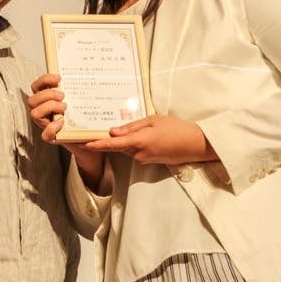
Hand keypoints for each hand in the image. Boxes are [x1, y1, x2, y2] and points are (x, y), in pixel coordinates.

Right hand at [28, 73, 103, 188]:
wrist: (90, 139)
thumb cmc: (83, 118)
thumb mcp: (80, 101)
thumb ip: (78, 90)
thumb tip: (86, 73)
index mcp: (47, 100)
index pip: (37, 86)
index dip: (44, 80)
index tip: (59, 78)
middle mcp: (43, 111)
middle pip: (32, 100)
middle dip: (47, 95)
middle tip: (63, 96)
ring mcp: (45, 124)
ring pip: (34, 114)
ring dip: (49, 107)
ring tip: (64, 107)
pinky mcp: (52, 138)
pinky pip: (45, 135)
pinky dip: (52, 128)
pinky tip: (62, 123)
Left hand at [83, 114, 215, 164]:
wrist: (197, 145)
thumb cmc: (177, 128)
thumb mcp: (154, 120)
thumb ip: (132, 127)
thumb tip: (113, 132)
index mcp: (139, 141)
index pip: (113, 144)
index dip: (97, 144)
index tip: (83, 143)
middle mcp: (139, 154)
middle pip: (118, 146)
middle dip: (109, 139)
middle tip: (96, 127)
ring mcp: (145, 159)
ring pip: (127, 149)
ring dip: (123, 141)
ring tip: (122, 128)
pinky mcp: (150, 161)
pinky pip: (136, 152)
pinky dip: (133, 144)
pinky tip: (138, 135)